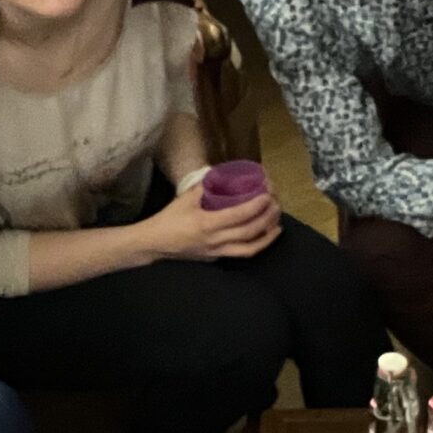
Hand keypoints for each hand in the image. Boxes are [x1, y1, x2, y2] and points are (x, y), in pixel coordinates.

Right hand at [141, 184, 280, 261]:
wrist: (155, 244)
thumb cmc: (169, 219)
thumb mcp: (185, 198)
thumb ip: (205, 186)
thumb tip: (223, 175)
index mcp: (207, 224)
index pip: (239, 215)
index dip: (256, 205)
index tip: (267, 194)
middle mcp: (215, 240)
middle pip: (250, 231)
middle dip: (267, 217)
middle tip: (276, 204)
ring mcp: (217, 251)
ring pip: (250, 248)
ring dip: (267, 235)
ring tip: (277, 222)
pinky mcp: (217, 258)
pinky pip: (242, 253)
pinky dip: (258, 245)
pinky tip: (266, 236)